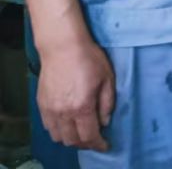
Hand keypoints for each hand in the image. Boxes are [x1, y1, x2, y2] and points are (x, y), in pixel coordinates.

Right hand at [36, 33, 114, 150]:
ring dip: (71, 139)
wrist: (62, 47)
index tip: (106, 145)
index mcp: (82, 107)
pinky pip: (48, 127)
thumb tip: (105, 121)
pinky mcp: (42, 105)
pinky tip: (67, 125)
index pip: (90, 136)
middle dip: (86, 143)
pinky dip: (58, 131)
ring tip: (81, 132)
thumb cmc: (89, 59)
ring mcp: (51, 110)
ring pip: (59, 137)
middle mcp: (64, 113)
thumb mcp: (107, 78)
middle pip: (73, 140)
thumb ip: (107, 103)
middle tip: (95, 138)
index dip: (99, 144)